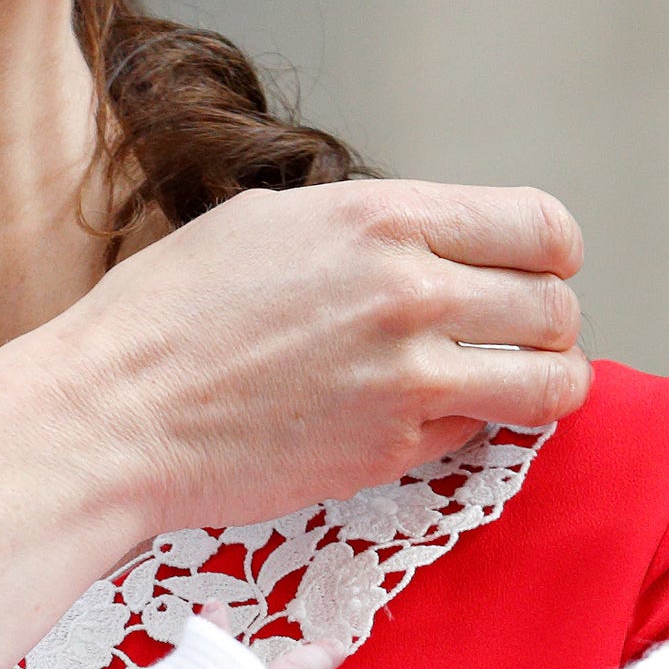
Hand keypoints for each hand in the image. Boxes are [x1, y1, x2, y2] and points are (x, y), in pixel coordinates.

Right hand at [32, 180, 587, 536]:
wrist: (113, 415)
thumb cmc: (167, 316)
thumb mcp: (268, 224)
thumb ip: (366, 227)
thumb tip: (426, 242)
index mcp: (382, 218)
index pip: (540, 225)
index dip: (549, 253)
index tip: (533, 272)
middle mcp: (410, 291)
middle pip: (555, 304)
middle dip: (544, 322)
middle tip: (510, 337)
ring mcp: (407, 377)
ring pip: (549, 382)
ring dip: (541, 385)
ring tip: (509, 387)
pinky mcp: (392, 451)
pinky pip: (478, 434)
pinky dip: (465, 428)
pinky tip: (416, 418)